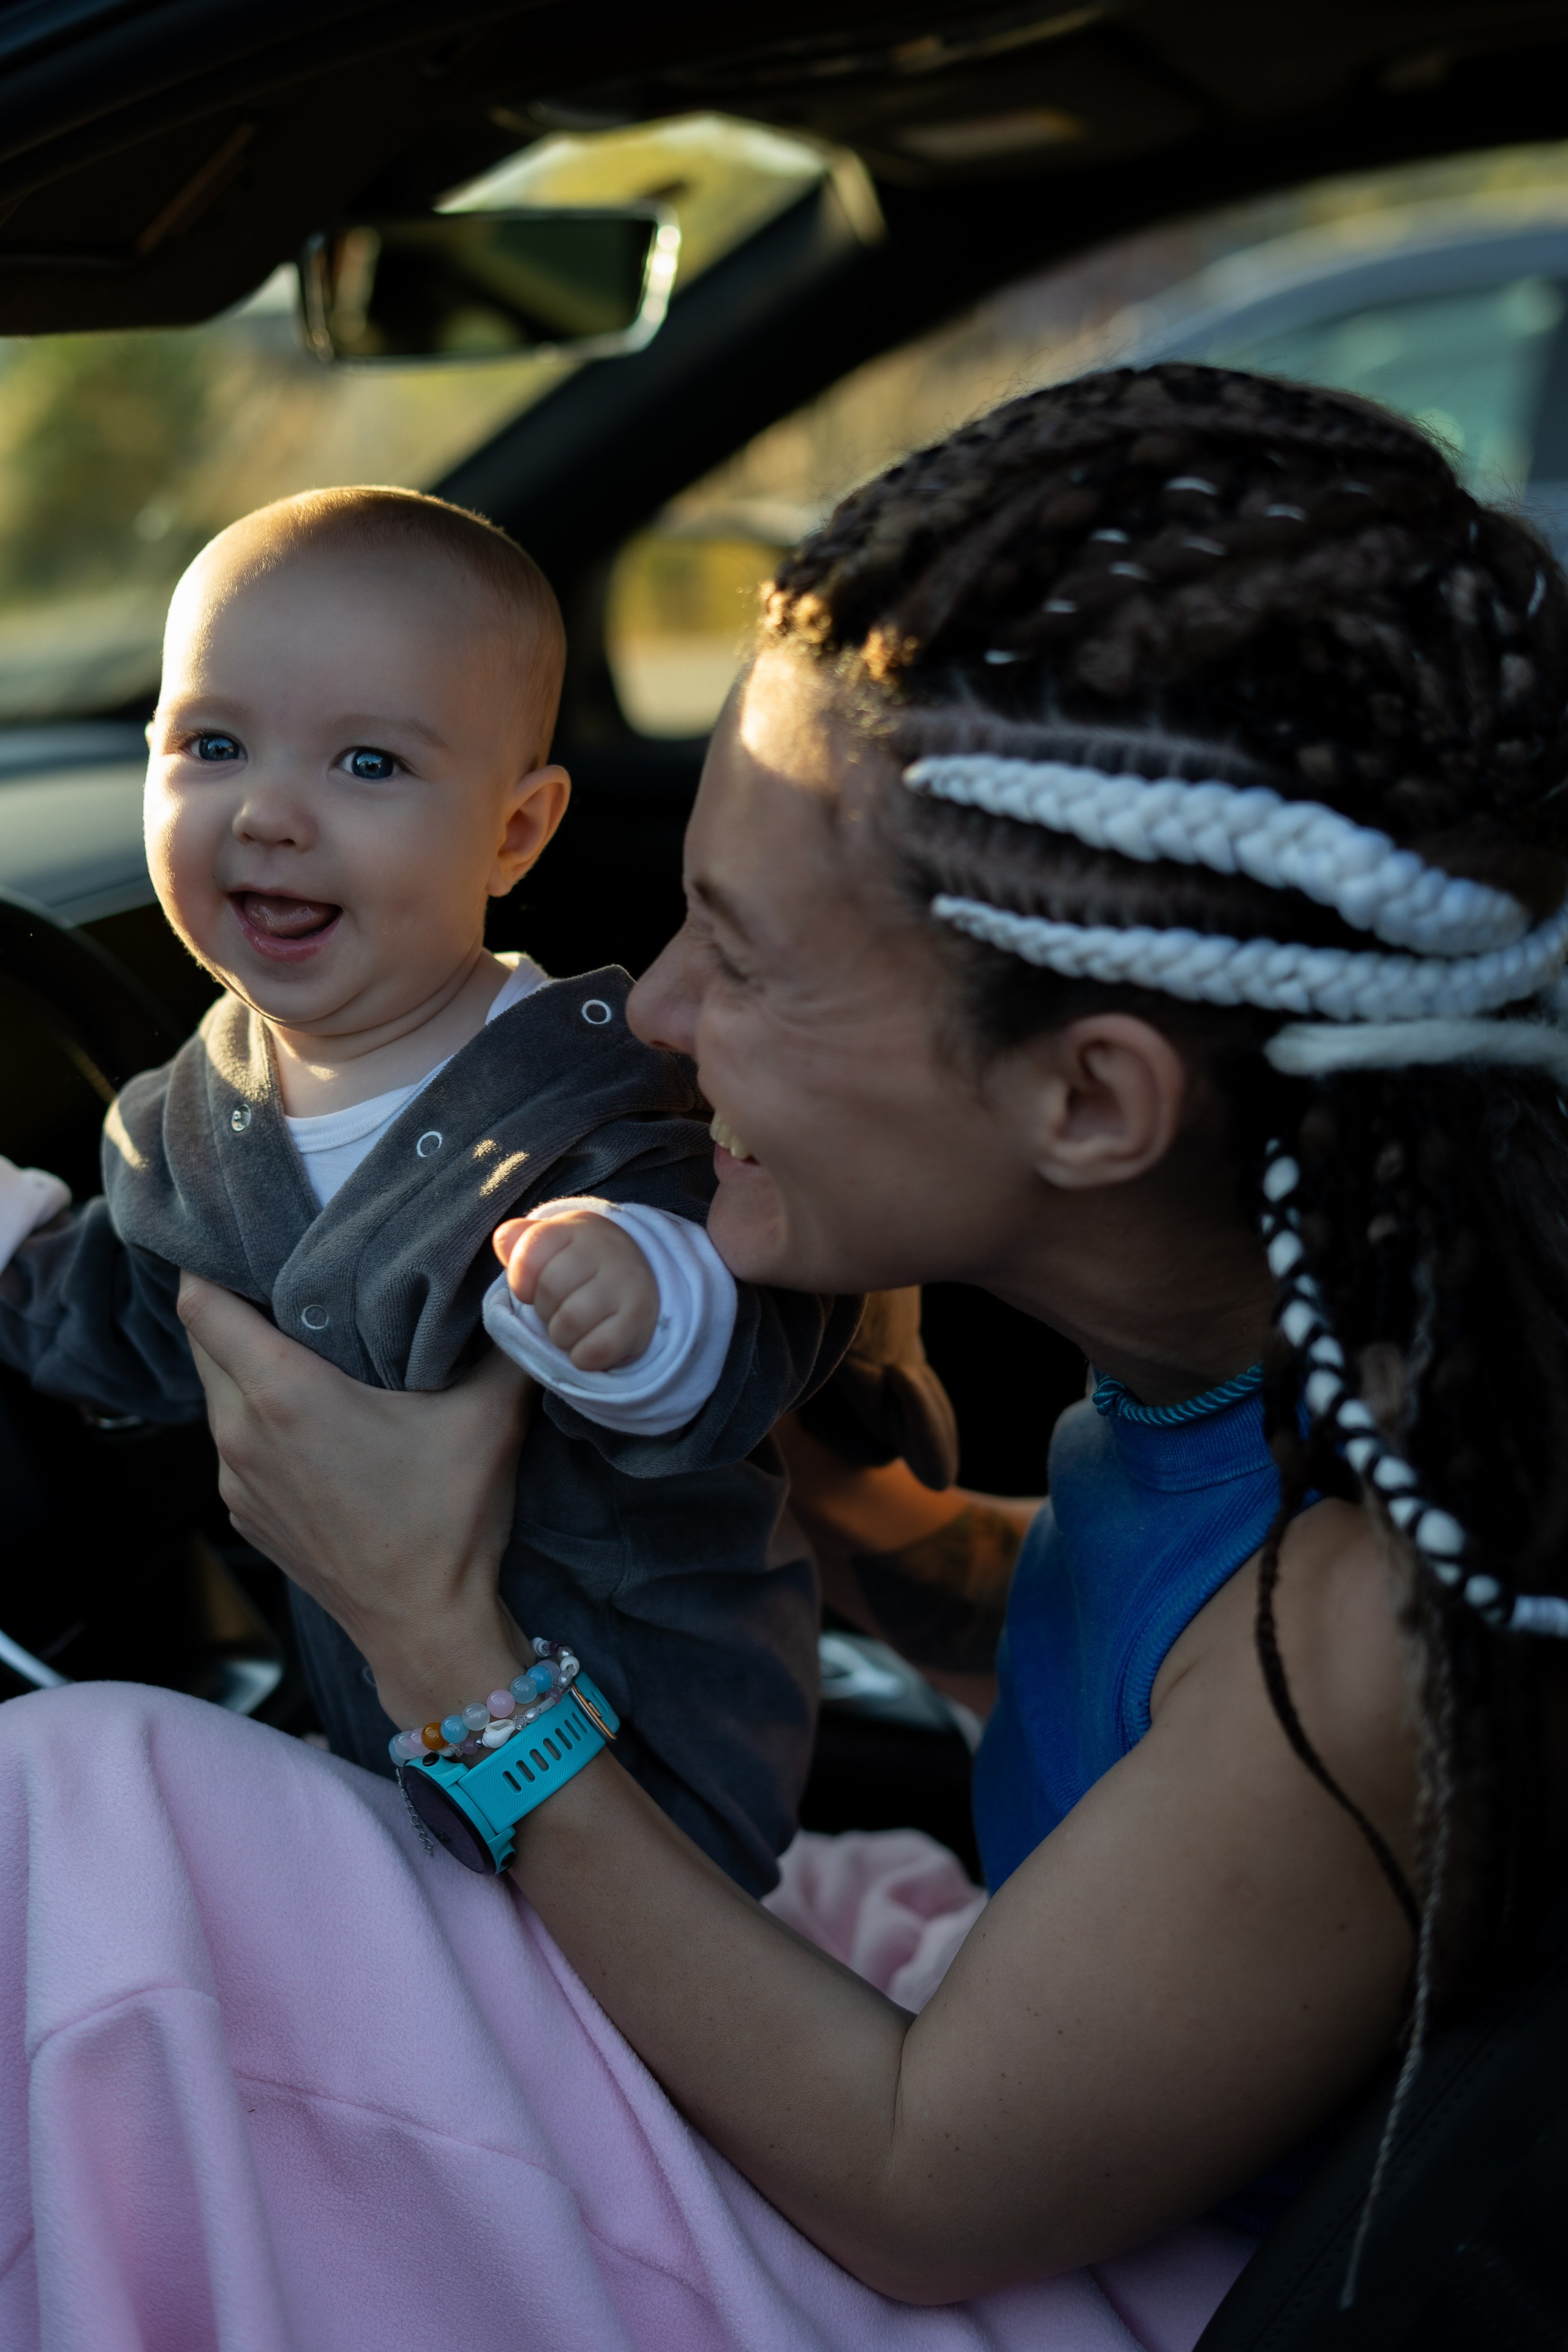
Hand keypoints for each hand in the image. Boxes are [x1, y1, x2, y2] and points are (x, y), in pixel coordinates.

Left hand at [177, 1273, 533, 1725]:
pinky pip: (232, 1443)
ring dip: (243, 1364)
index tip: (232, 1238)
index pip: (201, 1307)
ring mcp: (237, 1481)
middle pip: (202, 1344)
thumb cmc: (448, 1522)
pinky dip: (254, 1416)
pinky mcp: (246, 1514)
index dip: (203, 1263)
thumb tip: (520, 1285)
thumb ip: (504, 1342)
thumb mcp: (488, 1419)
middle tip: (276, 1276)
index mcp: (285, 1397)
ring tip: (296, 1340)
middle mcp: (243, 1435)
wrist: (424, 1626)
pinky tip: (306, 1415)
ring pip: (216, 1395)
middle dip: (228, 1306)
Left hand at [493, 1207, 658, 1370]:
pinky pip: (594, 1350)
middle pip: (549, 1289)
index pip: (531, 1252)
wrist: (634, 1278)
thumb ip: (520, 1239)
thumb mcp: (550, 1244)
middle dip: (544, 1309)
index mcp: (577, 1229)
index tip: (531, 1288)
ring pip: (569, 1323)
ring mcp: (627, 1284)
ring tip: (573, 1328)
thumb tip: (504, 1240)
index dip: (522, 1281)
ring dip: (561, 1336)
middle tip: (560, 1308)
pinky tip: (588, 1346)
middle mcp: (606, 1250)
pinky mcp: (638, 1320)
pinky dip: (582, 1357)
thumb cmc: (577, 1266)